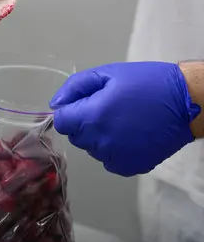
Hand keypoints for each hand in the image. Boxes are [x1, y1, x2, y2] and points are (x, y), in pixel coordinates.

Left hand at [50, 62, 200, 176]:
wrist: (185, 103)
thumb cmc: (146, 82)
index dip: (70, 111)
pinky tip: (130, 134)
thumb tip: (55, 105)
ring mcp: (114, 158)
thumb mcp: (108, 74)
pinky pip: (109, 159)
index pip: (62, 122)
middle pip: (76, 136)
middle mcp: (99, 142)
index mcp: (91, 117)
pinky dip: (113, 149)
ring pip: (92, 148)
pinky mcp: (129, 168)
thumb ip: (76, 87)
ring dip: (99, 136)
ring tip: (123, 119)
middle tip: (108, 107)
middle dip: (84, 122)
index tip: (85, 102)